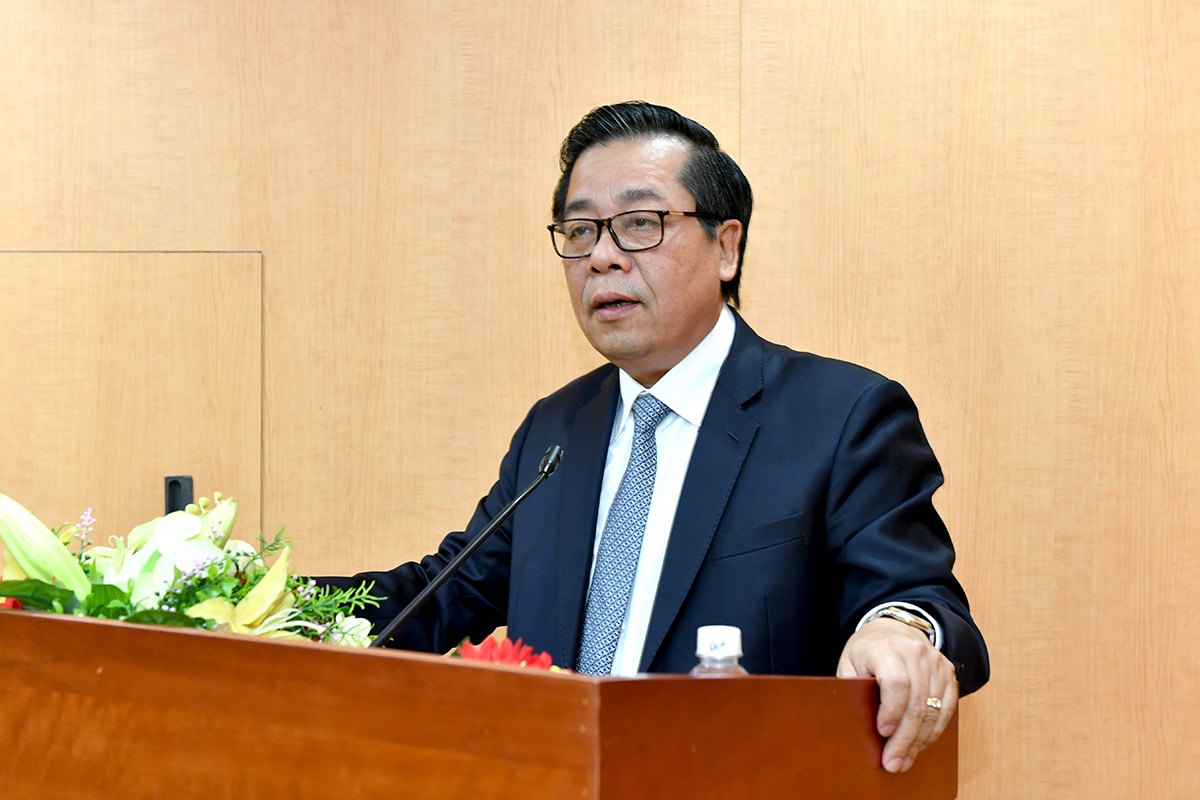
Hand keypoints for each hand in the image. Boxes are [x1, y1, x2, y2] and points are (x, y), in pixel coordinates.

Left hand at [836, 618, 957, 772]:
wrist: (895, 629)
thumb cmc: (867, 650)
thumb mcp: (850, 663)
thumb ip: (852, 689)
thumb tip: (857, 724)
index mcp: (886, 647)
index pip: (896, 682)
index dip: (892, 710)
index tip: (883, 732)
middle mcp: (915, 652)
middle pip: (917, 701)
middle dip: (906, 737)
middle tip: (894, 762)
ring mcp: (936, 662)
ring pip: (935, 708)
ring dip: (920, 739)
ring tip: (906, 759)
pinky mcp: (948, 673)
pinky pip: (948, 708)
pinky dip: (935, 730)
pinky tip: (921, 744)